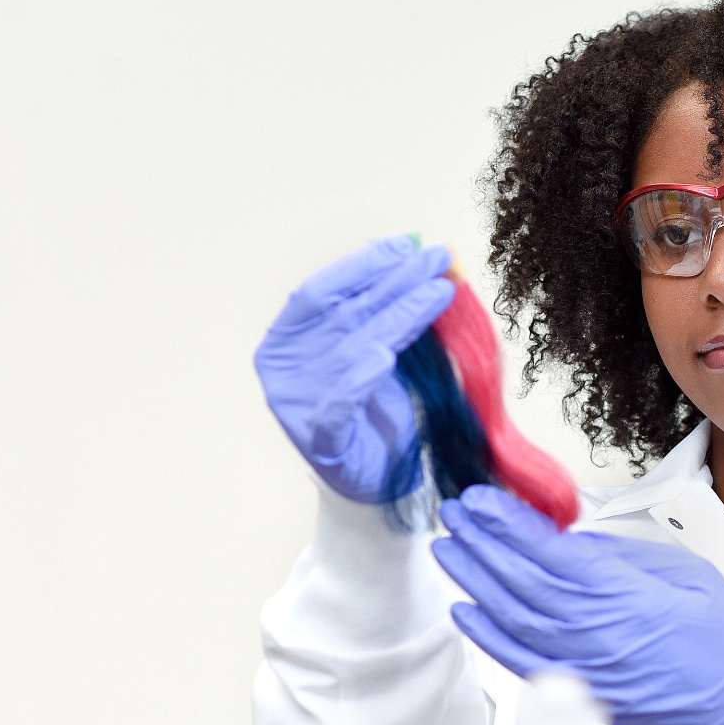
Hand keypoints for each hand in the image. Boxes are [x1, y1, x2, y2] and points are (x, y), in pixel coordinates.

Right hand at [255, 235, 455, 502]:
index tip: (407, 245)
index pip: (321, 291)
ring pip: (351, 351)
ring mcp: (297, 407)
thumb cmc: (374, 408)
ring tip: (439, 293)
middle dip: (395, 281)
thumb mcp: (378, 349)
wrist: (376, 479)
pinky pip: (340, 407)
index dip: (362, 264)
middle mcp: (284, 369)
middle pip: (343, 315)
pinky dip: (360, 380)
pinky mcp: (322, 444)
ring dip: (399, 317)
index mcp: (286, 340)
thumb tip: (413, 256)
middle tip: (437, 260)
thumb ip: (384, 310)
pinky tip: (384, 357)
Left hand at [432, 485, 723, 724]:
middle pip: (522, 580)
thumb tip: (572, 539)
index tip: (482, 500)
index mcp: (628, 598)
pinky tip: (464, 611)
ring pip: (512, 617)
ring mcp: (583, 665)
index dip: (510, 524)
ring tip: (450, 549)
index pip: (551, 553)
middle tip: (456, 514)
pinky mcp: (578, 688)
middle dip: (483, 542)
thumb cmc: (721, 642)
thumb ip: (624, 555)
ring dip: (475, 580)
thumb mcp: (685, 573)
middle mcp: (598, 633)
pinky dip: (487, 636)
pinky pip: (519, 661)